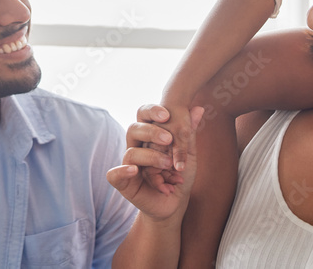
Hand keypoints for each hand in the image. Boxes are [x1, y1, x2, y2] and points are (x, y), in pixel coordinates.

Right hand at [107, 105, 204, 222]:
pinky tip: (135, 171)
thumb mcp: (188, 155)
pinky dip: (122, 171)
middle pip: (134, 129)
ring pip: (131, 152)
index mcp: (149, 137)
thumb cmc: (180, 177)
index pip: (143, 116)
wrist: (176, 204)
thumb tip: (198, 107)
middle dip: (151, 132)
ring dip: (151, 157)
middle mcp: (136, 147)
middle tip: (169, 139)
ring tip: (168, 166)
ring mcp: (129, 164)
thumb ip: (189, 133)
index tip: (167, 115)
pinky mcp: (123, 183)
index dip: (152, 111)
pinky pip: (114, 174)